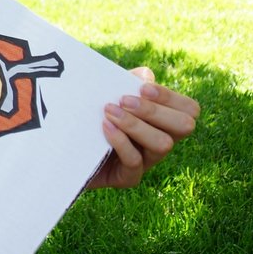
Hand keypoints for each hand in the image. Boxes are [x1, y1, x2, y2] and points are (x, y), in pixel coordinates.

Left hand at [88, 67, 198, 189]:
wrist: (63, 143)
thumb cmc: (89, 115)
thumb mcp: (108, 93)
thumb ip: (127, 81)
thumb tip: (147, 76)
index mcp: (162, 120)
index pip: (189, 109)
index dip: (170, 97)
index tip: (142, 88)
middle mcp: (160, 141)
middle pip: (184, 126)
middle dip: (155, 110)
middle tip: (124, 100)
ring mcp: (147, 161)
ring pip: (163, 144)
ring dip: (136, 124)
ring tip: (108, 111)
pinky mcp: (128, 178)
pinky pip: (135, 161)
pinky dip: (120, 141)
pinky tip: (104, 127)